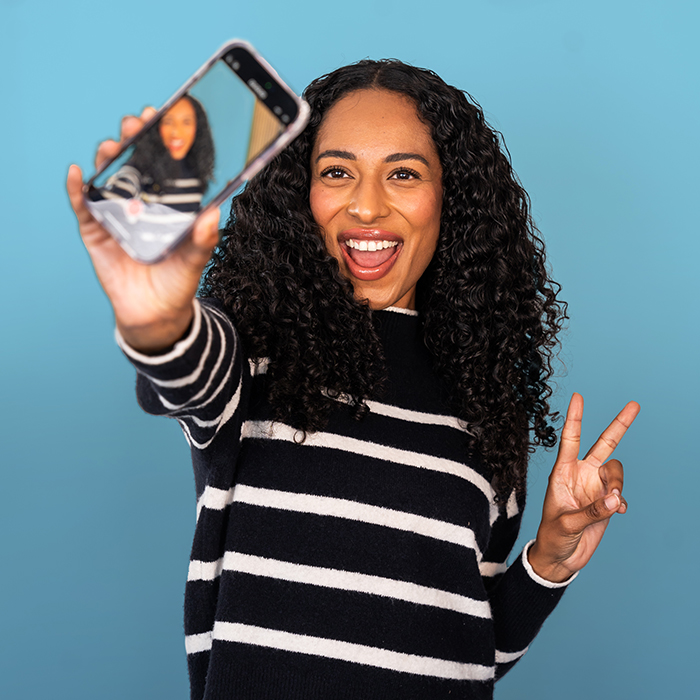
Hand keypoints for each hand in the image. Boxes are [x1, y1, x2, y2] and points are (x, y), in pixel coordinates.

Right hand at [67, 108, 219, 352]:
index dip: (162, 141)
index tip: (165, 117)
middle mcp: (140, 203)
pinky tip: (76, 173)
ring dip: (107, 158)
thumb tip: (215, 214)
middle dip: (133, 139)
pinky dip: (77, 189)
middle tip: (136, 125)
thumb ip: (204, 239)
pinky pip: (83, 207)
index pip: (163, 165)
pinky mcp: (96, 232)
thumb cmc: (177, 281)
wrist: (156, 313)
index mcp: (166, 204)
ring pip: (106, 178)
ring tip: (112, 146)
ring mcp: (115, 215)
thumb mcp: (196, 260)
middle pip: (133, 163)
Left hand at [528, 393, 639, 582]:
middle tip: (634, 404)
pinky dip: (621, 502)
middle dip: (619, 425)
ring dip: (618, 485)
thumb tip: (616, 499)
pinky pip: (621, 495)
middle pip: (604, 445)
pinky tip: (617, 512)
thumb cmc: (552, 537)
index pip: (570, 440)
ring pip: (616, 473)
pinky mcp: (605, 503)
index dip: (574, 418)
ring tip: (613, 503)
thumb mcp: (565, 523)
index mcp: (562, 473)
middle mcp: (580, 475)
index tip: (578, 396)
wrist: (560, 558)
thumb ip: (592, 511)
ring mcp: (594, 488)